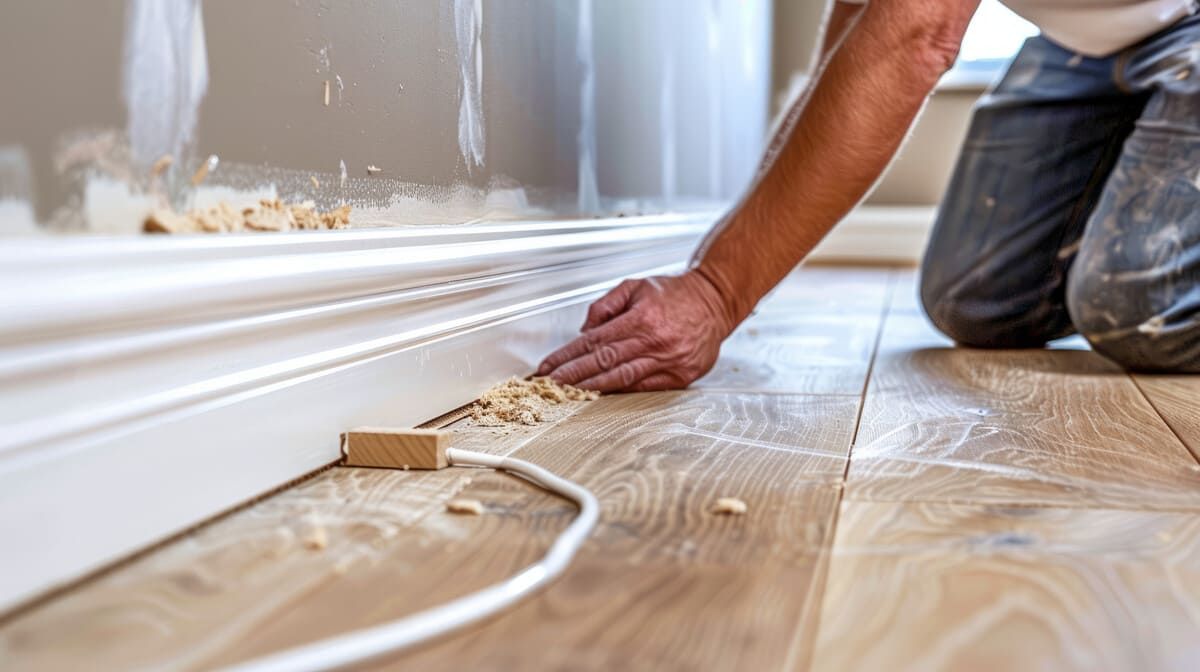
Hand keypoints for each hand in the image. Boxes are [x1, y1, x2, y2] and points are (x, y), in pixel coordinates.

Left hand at [536, 271, 736, 392]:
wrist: (716, 301)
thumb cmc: (675, 293)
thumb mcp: (636, 286)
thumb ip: (606, 305)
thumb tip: (584, 330)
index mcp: (641, 318)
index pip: (594, 342)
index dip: (567, 357)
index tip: (548, 367)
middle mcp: (654, 341)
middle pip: (604, 363)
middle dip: (573, 376)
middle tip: (550, 386)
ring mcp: (669, 361)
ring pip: (622, 379)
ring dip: (592, 388)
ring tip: (569, 394)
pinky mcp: (680, 376)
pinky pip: (645, 388)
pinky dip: (621, 392)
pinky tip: (601, 395)